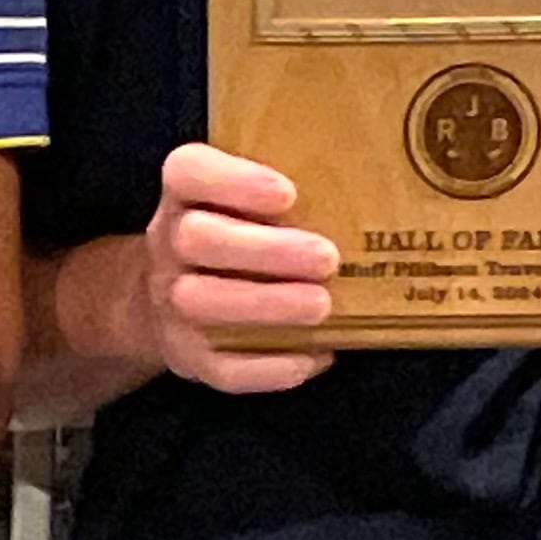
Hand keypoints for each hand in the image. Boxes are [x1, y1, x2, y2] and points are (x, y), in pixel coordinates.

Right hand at [137, 142, 338, 394]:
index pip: (188, 171)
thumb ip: (287, 191)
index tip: (287, 193)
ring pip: (202, 302)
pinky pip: (222, 368)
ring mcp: (173, 304)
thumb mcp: (245, 201)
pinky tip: (316, 355)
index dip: (232, 180)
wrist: (172, 302)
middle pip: (197, 239)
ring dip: (267, 304)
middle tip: (326, 258)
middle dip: (265, 250)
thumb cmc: (237, 236)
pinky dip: (271, 367)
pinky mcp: (190, 357)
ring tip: (322, 305)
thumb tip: (371, 184)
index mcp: (185, 196)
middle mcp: (169, 246)